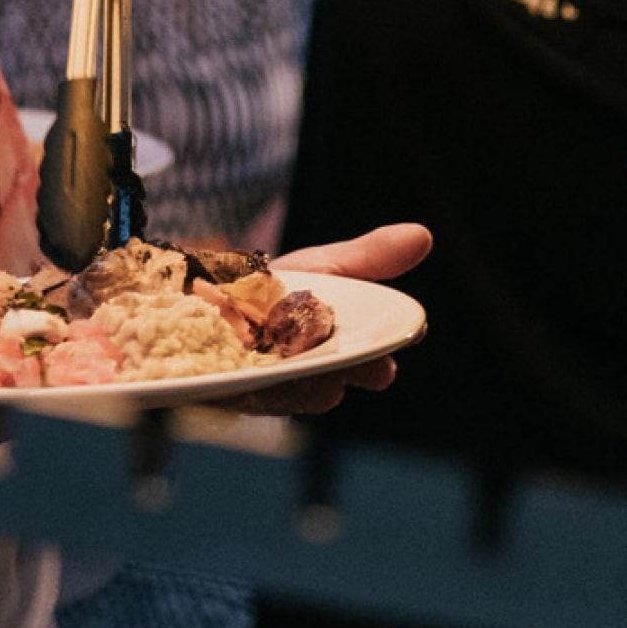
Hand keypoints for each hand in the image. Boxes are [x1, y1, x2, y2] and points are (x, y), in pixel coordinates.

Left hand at [206, 223, 432, 414]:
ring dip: (309, 387)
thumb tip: (423, 235)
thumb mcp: (326, 266)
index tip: (399, 347)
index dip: (380, 357)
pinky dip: (254, 385)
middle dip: (351, 374)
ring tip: (324, 382)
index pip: (368, 359)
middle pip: (335, 379)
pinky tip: (261, 376)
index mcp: (338, 349)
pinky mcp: (230, 391)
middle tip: (368, 368)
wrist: (203, 289)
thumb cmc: (274, 285)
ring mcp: (269, 385)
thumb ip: (371, 258)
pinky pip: (244, 392)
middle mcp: (308, 374)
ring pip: (294, 392)